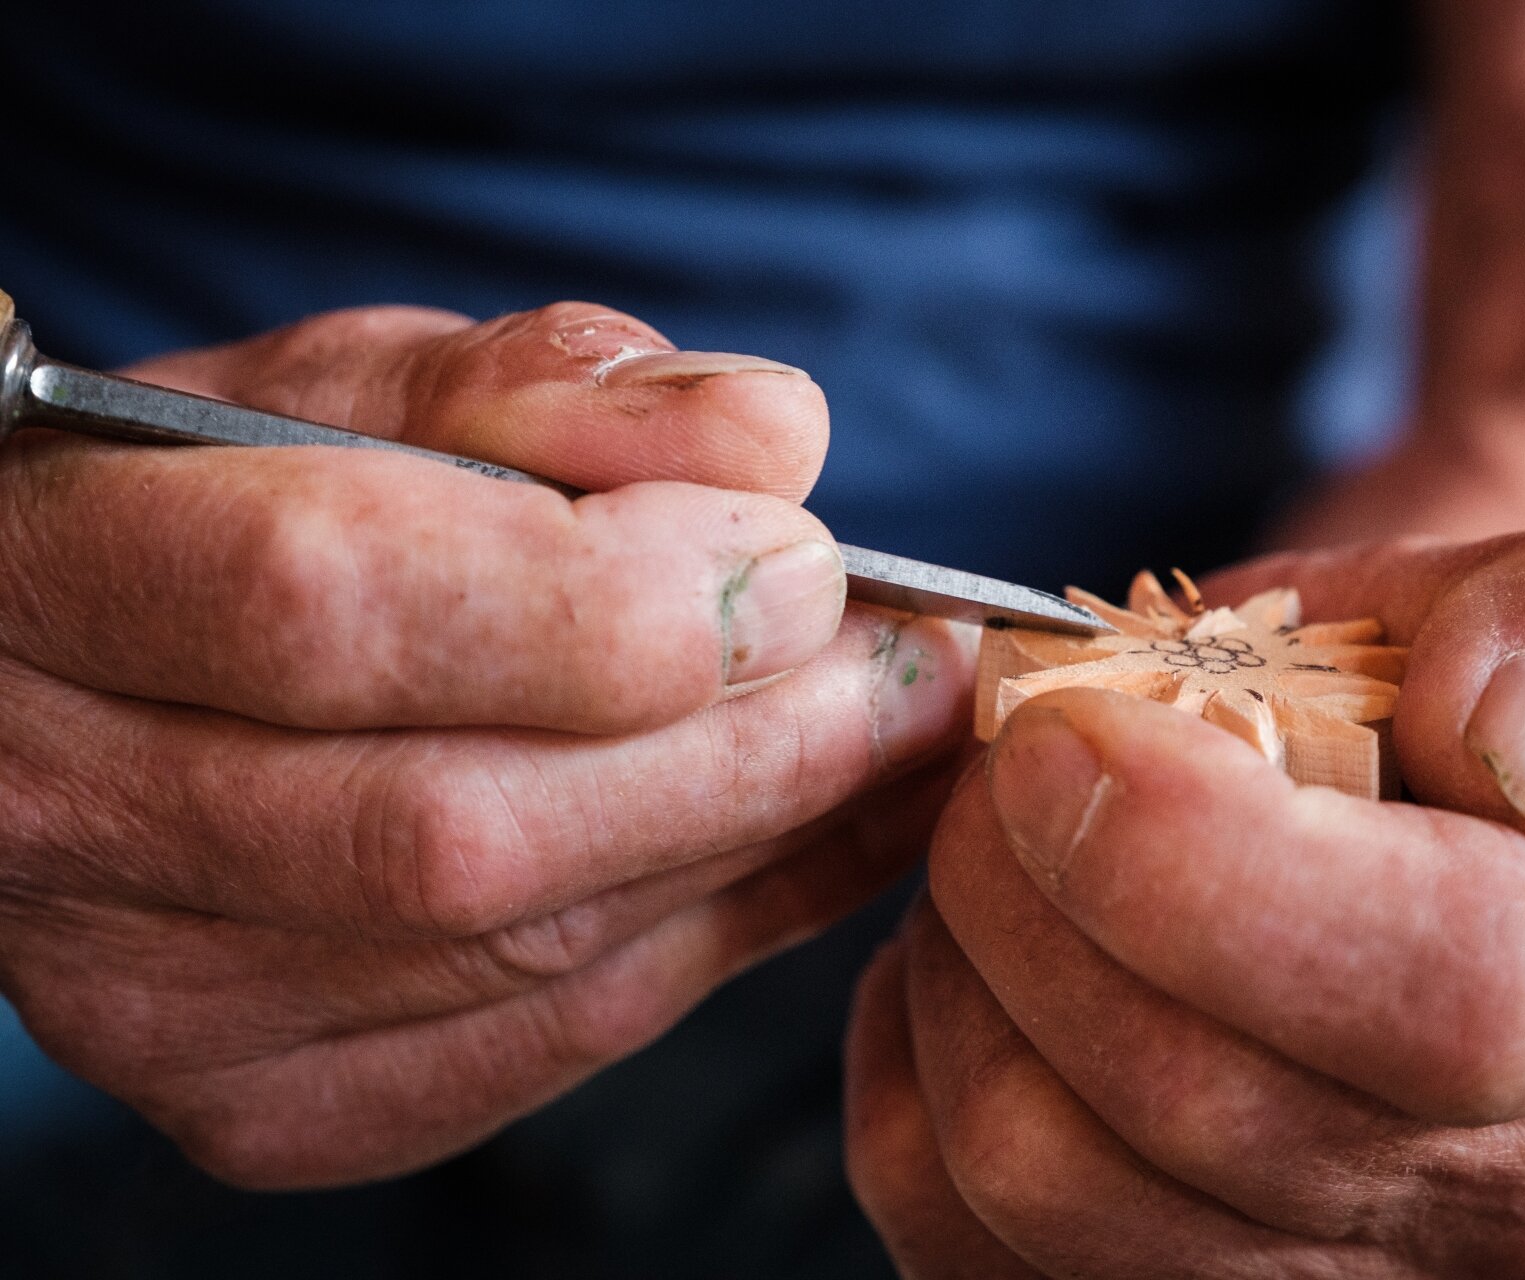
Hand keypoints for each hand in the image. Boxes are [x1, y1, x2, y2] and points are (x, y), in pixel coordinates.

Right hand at [0, 303, 974, 1186]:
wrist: (96, 677)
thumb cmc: (230, 498)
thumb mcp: (361, 381)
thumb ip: (552, 386)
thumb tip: (776, 438)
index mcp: (50, 580)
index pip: (336, 607)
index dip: (609, 598)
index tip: (810, 563)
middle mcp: (63, 822)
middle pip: (460, 827)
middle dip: (747, 744)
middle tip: (918, 664)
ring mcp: (153, 1003)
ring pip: (524, 950)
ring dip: (765, 840)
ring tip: (898, 735)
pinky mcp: (262, 1103)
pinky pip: (549, 1040)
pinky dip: (720, 933)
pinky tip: (823, 840)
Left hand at [846, 528, 1524, 1278]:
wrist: (1367, 814)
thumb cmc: (1432, 697)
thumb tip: (1521, 737)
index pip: (1451, 995)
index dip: (1214, 865)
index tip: (1068, 731)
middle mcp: (1505, 1197)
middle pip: (1198, 1101)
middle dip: (1034, 886)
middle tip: (1007, 752)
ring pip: (1043, 1179)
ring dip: (962, 967)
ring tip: (990, 850)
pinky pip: (950, 1225)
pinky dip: (911, 1064)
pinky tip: (970, 964)